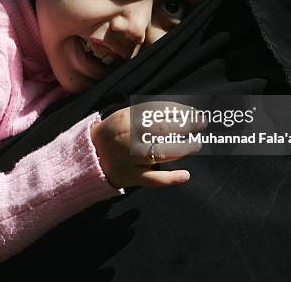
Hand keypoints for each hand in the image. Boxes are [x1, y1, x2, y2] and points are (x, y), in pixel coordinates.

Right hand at [90, 101, 204, 188]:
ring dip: (182, 148)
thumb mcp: (124, 117)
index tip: (194, 112)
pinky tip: (186, 175)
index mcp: (125, 119)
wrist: (89, 155)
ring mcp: (128, 158)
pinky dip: (171, 178)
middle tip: (201, 125)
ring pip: (161, 153)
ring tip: (195, 144)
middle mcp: (126, 138)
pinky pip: (153, 179)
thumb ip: (147, 113)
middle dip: (186, 126)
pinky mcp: (129, 177)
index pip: (158, 113)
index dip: (179, 112)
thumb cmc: (113, 133)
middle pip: (162, 130)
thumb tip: (179, 110)